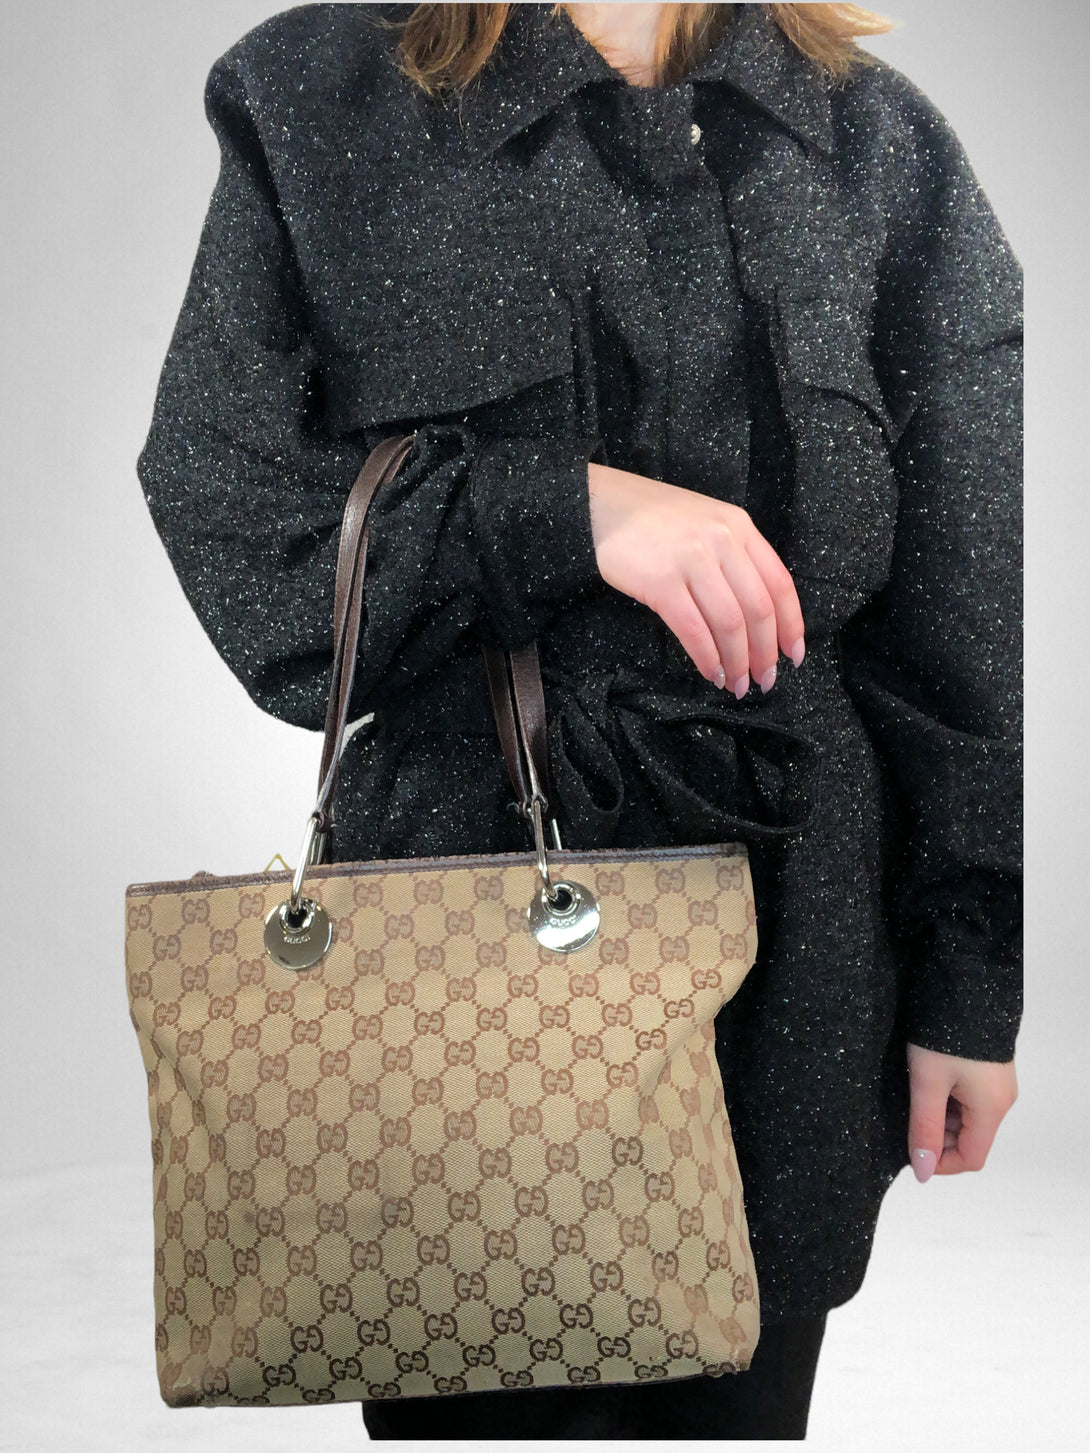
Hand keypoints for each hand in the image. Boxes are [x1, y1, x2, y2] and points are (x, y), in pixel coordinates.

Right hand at [587, 462, 805, 697]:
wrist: (600, 505)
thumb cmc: (651, 519)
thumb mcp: (705, 524)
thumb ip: (733, 557)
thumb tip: (754, 616)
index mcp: (739, 527)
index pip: (780, 584)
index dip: (792, 626)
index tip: (793, 655)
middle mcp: (722, 541)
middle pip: (758, 609)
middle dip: (765, 653)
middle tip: (763, 680)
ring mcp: (691, 560)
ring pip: (730, 624)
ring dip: (737, 662)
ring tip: (736, 685)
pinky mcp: (660, 582)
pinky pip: (693, 630)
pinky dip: (707, 658)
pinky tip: (710, 673)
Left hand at [906, 1041, 1018, 1181]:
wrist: (963, 980)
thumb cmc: (943, 1030)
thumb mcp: (927, 1082)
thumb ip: (924, 1128)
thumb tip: (923, 1171)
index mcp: (991, 1108)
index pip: (971, 1159)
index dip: (939, 1162)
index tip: (911, 1149)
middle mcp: (1001, 1100)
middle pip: (969, 1139)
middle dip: (936, 1136)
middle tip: (906, 1114)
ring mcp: (997, 1083)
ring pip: (966, 1118)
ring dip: (939, 1116)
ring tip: (913, 1091)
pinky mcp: (987, 1068)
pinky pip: (968, 1098)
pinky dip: (946, 1098)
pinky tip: (925, 1079)